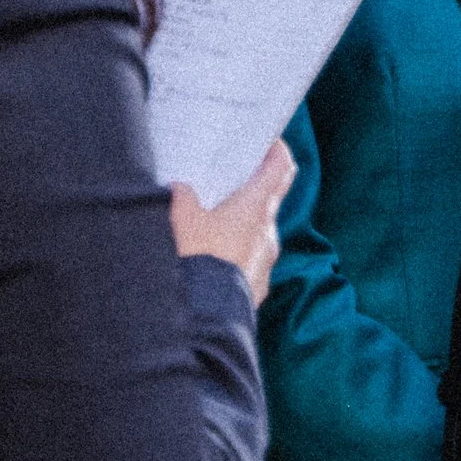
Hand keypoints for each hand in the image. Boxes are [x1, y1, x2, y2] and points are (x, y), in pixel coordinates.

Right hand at [170, 141, 295, 307]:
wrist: (202, 320)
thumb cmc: (197, 262)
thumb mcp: (181, 220)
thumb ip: (182, 197)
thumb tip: (181, 189)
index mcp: (256, 209)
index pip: (280, 169)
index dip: (277, 151)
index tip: (268, 141)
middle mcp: (268, 234)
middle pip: (267, 201)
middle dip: (250, 189)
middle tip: (228, 179)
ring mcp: (265, 263)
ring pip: (255, 234)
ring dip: (238, 226)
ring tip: (209, 223)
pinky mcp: (255, 288)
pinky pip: (247, 262)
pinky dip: (233, 255)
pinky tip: (209, 260)